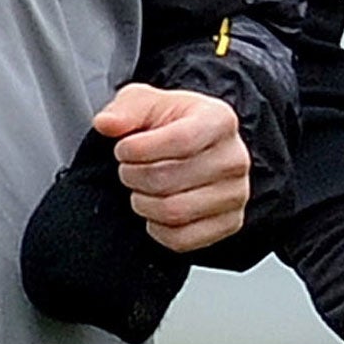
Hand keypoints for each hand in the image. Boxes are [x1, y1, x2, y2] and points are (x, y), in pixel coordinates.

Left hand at [92, 83, 249, 251]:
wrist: (195, 149)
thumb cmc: (172, 125)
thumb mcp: (146, 102)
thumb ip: (125, 109)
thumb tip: (107, 123)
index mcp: (220, 120)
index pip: (181, 141)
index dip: (140, 149)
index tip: (123, 149)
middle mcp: (234, 158)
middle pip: (170, 179)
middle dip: (134, 176)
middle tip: (128, 169)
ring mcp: (236, 195)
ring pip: (174, 212)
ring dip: (142, 202)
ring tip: (140, 189)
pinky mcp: (229, 224)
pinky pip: (183, 240)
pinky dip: (157, 229)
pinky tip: (154, 210)